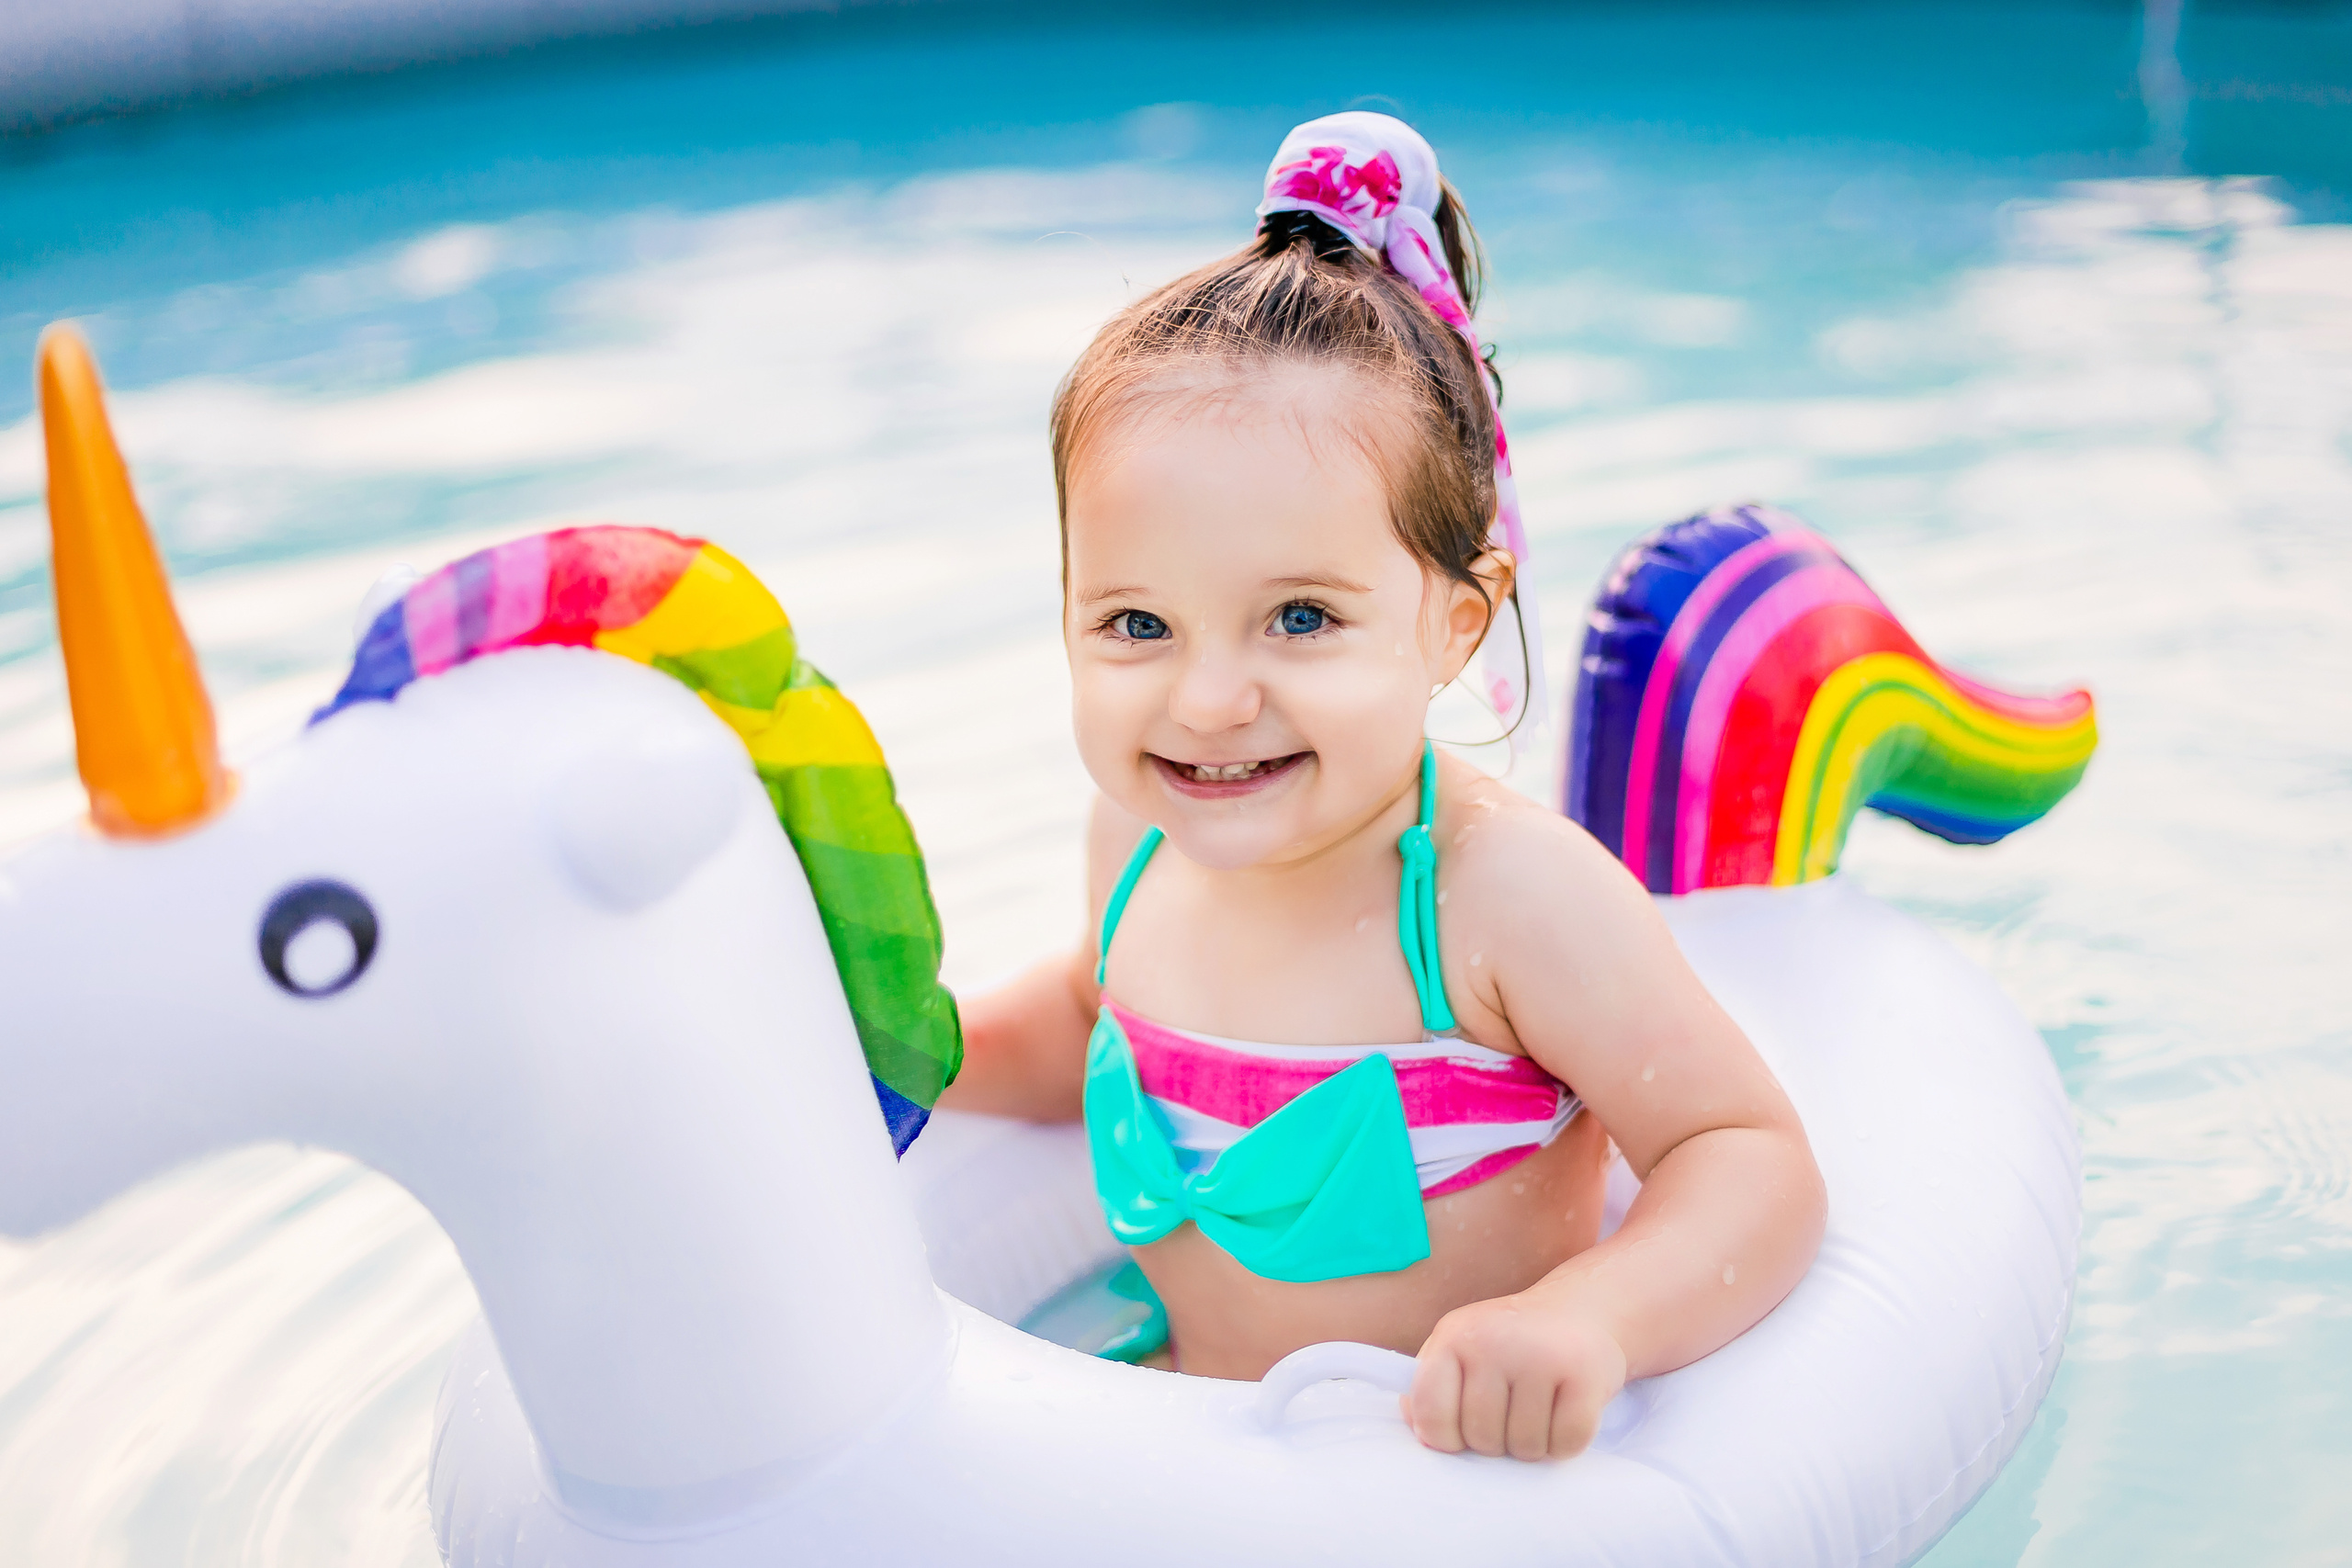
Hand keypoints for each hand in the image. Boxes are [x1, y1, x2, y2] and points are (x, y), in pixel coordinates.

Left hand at [1404, 1294, 1627, 1460]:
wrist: (1581, 1309)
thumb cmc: (1511, 1344)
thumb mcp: (1460, 1350)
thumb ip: (1431, 1390)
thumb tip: (1423, 1435)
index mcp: (1454, 1336)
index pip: (1430, 1412)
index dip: (1444, 1437)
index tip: (1461, 1431)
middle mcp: (1493, 1341)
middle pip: (1481, 1438)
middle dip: (1497, 1442)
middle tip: (1512, 1411)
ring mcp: (1540, 1356)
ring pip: (1525, 1447)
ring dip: (1533, 1445)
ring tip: (1540, 1409)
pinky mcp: (1584, 1374)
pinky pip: (1566, 1444)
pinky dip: (1566, 1444)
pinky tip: (1565, 1412)